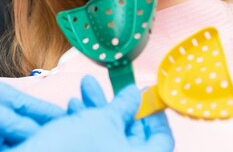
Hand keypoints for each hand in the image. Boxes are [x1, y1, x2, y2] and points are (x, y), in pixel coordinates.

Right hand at [7, 75, 173, 151]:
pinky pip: (94, 145)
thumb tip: (136, 94)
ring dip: (98, 110)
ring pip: (110, 138)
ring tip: (83, 88)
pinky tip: (72, 107)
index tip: (144, 95)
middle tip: (109, 86)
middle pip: (133, 136)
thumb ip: (123, 106)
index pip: (162, 139)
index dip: (154, 113)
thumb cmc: (71, 149)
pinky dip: (87, 125)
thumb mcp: (101, 119)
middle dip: (118, 106)